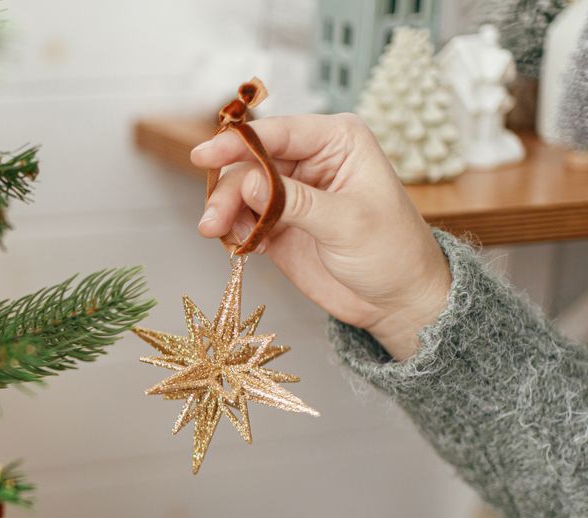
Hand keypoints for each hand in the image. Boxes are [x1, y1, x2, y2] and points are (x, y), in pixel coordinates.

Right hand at [190, 113, 450, 360]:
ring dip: (224, 210)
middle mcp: (310, 160)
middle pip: (250, 161)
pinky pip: (241, 217)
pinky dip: (233, 229)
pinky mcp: (277, 223)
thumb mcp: (347, 222)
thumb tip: (249, 181)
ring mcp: (290, 192)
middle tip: (213, 220)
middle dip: (228, 188)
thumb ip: (295, 201)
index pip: (278, 133)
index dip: (238, 143)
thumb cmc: (391, 252)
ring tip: (218, 234)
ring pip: (240, 190)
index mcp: (337, 141)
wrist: (396, 300)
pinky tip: (240, 245)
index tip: (204, 155)